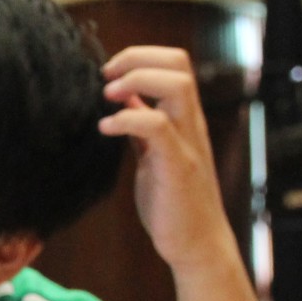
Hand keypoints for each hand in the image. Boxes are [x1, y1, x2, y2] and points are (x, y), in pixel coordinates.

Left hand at [99, 47, 241, 280]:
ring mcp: (187, 142)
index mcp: (183, 118)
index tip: (108, 72)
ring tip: (107, 95)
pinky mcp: (179, 167)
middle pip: (178, 63)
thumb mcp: (152, 154)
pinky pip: (158, 128)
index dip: (140, 57)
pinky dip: (127, 120)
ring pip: (178, 86)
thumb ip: (141, 126)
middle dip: (137, 58)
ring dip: (136, 80)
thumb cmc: (172, 201)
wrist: (195, 243)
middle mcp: (190, 123)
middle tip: (105, 76)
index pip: (174, 63)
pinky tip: (105, 129)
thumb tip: (121, 100)